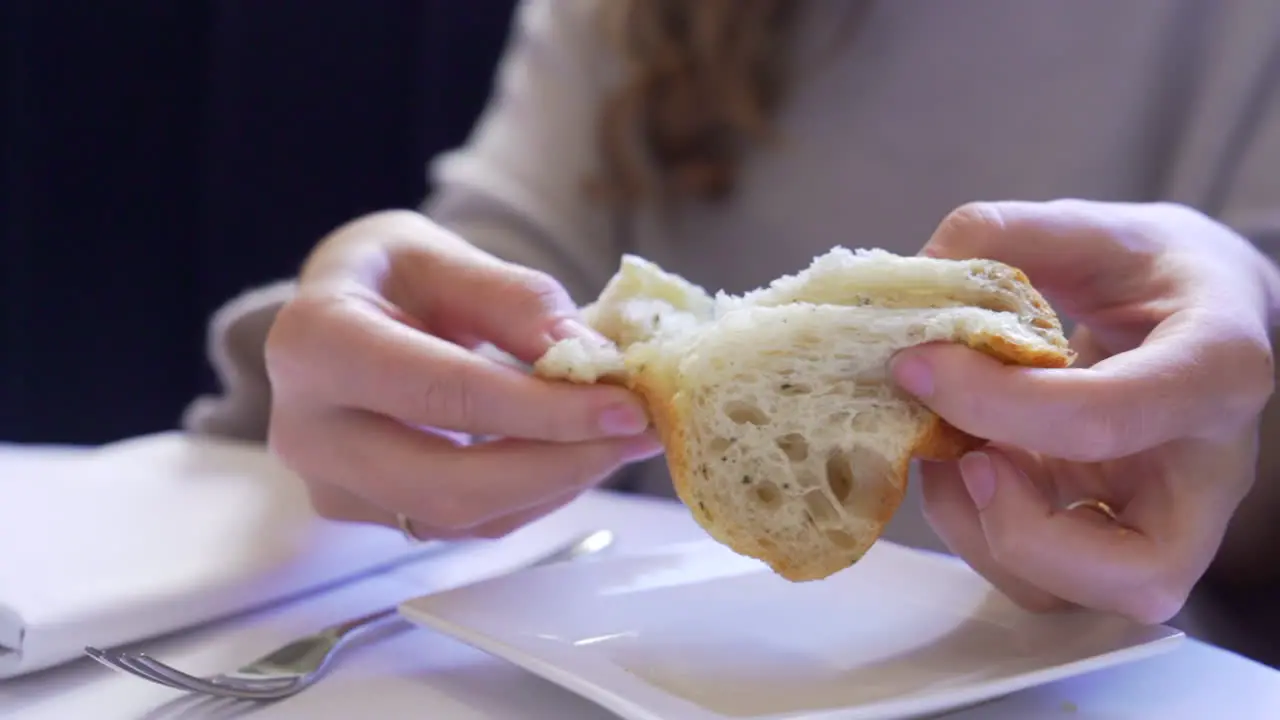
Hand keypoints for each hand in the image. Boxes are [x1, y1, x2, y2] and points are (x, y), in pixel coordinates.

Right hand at [265, 210, 659, 539]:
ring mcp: (331, 484)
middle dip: (559, 464)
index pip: (443, 392)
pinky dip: (531, 494)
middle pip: (448, 482)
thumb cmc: (384, 275)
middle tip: (639, 431)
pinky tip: (572, 454)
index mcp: (316, 343)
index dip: (542, 410)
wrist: (331, 318)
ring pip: (460, 516)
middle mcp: (308, 428)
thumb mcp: (440, 255)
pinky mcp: (366, 513)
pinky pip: (461, 525)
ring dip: (555, 483)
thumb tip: (589, 355)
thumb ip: (511, 299)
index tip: (626, 407)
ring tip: (618, 436)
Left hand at [892, 200, 1275, 623]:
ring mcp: (1166, 514)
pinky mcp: (1117, 533)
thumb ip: (1003, 233)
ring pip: (1087, 596)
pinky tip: (960, 462)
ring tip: (949, 451)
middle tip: (968, 456)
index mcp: (1216, 365)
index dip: (996, 401)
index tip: (918, 364)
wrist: (1198, 306)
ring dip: (987, 535)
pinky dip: (981, 533)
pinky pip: (1048, 578)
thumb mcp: (1089, 226)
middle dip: (1022, 529)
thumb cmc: (1150, 269)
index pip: (1112, 414)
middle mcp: (1207, 466)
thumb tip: (918, 272)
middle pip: (1142, 571)